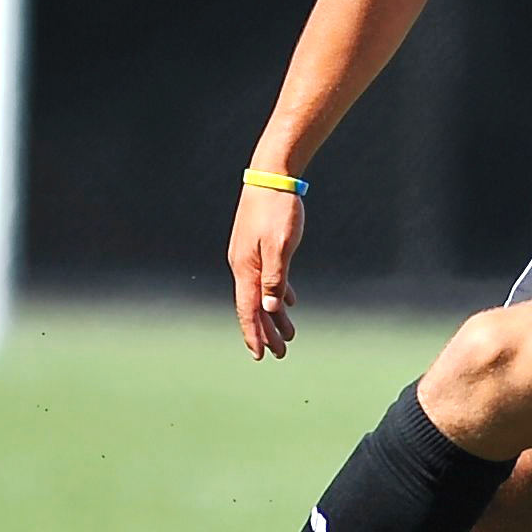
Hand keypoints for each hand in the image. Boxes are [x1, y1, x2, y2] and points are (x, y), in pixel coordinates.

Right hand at [228, 183, 303, 360]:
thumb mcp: (280, 246)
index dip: (254, 334)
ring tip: (288, 335)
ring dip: (274, 316)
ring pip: (261, 294)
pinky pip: (267, 278)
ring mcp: (249, 255)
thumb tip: (270, 309)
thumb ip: (275, 278)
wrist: (271, 175)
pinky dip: (277, 294)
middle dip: (266, 332)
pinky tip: (287, 303)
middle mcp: (243, 265)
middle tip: (281, 354)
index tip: (261, 356)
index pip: (248, 310)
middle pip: (254, 307)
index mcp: (246, 268)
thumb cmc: (278, 209)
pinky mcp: (258, 246)